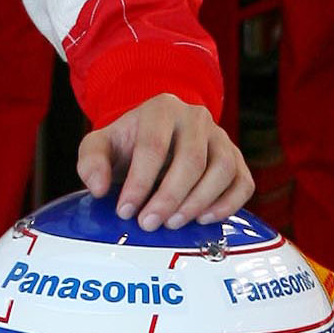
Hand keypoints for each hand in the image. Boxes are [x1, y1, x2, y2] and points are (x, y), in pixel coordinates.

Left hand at [78, 93, 254, 231]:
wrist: (154, 141)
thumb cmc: (128, 146)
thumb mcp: (100, 146)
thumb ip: (91, 161)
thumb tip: (99, 187)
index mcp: (161, 109)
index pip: (154, 146)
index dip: (139, 182)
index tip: (125, 211)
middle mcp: (196, 118)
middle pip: (191, 159)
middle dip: (169, 197)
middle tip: (149, 223)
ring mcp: (220, 137)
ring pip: (222, 169)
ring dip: (198, 202)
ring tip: (173, 223)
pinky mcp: (236, 159)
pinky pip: (243, 182)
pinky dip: (228, 204)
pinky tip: (203, 220)